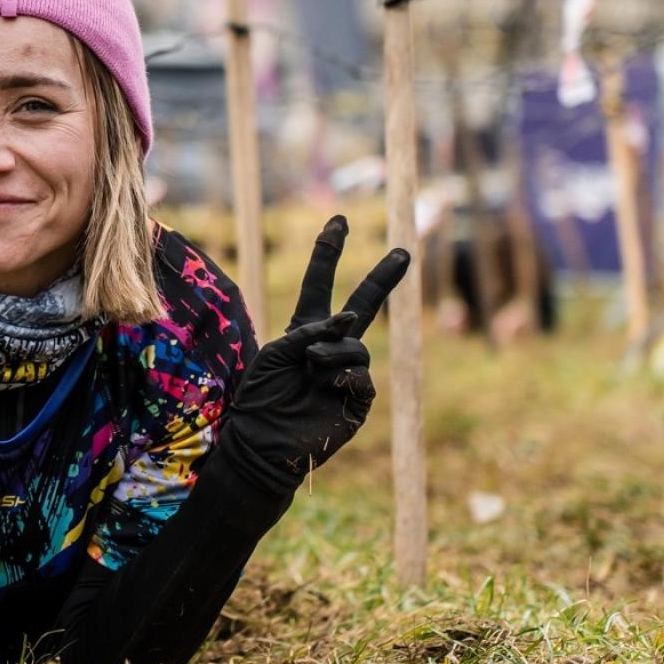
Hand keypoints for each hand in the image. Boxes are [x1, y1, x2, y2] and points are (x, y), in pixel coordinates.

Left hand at [224, 216, 409, 493]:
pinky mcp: (358, 400)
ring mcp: (347, 373)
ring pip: (357, 346)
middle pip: (363, 306)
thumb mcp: (276, 352)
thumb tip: (348, 321)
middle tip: (403, 251)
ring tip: (309, 367)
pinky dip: (344, 375)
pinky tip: (327, 383)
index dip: (328, 254)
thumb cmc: (260, 397)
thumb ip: (310, 330)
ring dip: (332, 352)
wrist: (261, 442)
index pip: (319, 285)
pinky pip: (362, 376)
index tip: (338, 221)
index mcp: (305, 330)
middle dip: (382, 279)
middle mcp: (330, 347)